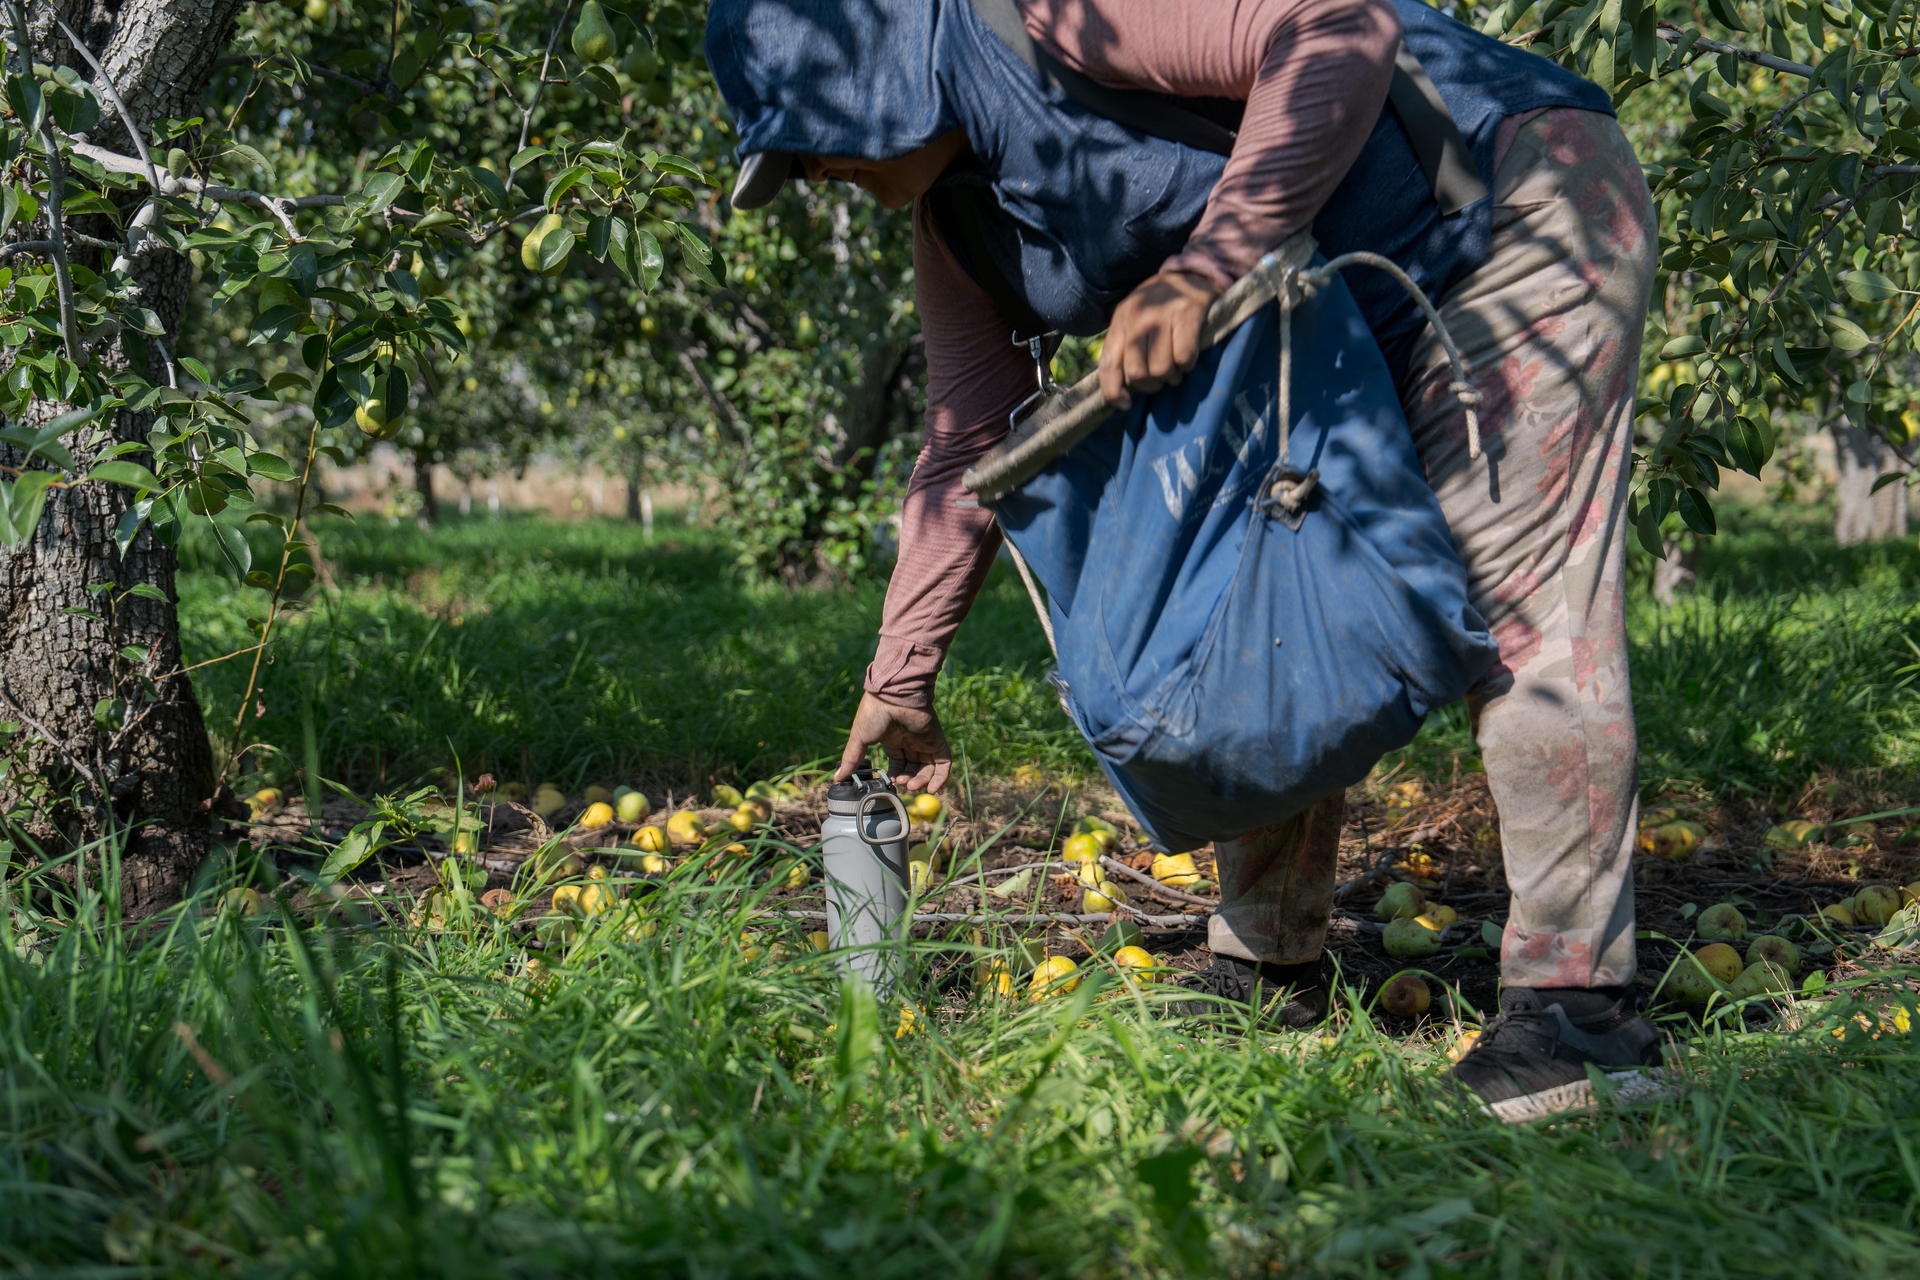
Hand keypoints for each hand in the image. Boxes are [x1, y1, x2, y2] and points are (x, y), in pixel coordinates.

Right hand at [835, 692, 951, 792]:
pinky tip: (933, 788)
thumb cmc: (874, 713)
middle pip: (914, 767)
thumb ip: (851, 758)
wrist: (894, 695)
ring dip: (922, 781)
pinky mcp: (937, 740)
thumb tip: (837, 777)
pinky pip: (944, 762)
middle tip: (903, 784)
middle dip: (909, 780)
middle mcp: (909, 741)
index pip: (898, 763)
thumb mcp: (860, 738)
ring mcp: (924, 740)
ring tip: (913, 785)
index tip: (890, 782)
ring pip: (928, 767)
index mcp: (892, 740)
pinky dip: (941, 777)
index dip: (895, 775)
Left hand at [1098, 270, 1220, 408]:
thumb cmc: (1162, 304)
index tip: (1125, 405)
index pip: (1108, 364)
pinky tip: (1189, 357)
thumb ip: (1126, 345)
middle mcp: (1138, 317)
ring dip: (1172, 377)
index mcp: (1120, 320)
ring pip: (1161, 369)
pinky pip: (1184, 357)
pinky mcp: (1188, 316)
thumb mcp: (1135, 318)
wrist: (1194, 273)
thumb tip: (1122, 388)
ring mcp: (1162, 316)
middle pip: (1137, 372)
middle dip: (1151, 385)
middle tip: (1161, 379)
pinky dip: (1188, 364)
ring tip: (1176, 369)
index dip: (1113, 391)